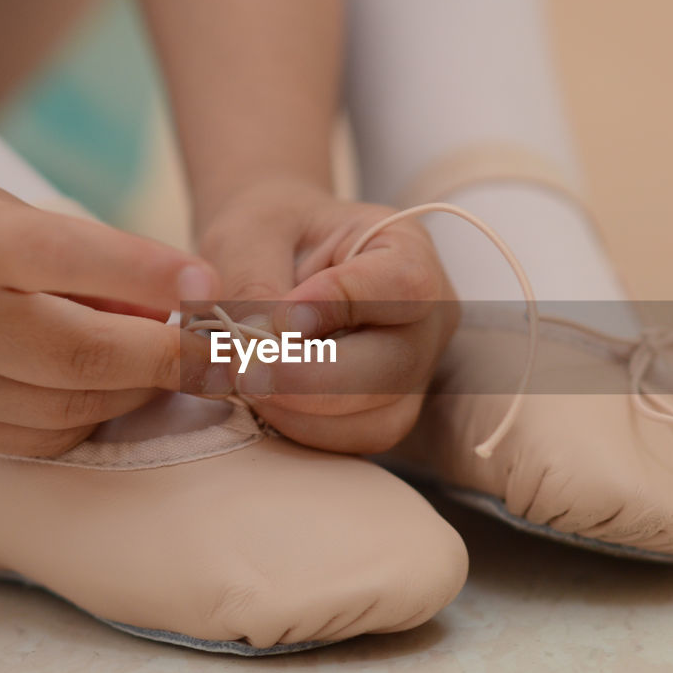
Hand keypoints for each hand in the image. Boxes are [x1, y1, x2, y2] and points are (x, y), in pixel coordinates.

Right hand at [0, 129, 227, 454]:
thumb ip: (62, 252)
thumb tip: (157, 302)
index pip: (80, 261)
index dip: (158, 277)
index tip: (208, 285)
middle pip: (90, 356)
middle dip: (168, 356)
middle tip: (210, 347)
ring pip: (70, 407)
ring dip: (134, 390)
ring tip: (159, 363)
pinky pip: (32, 438)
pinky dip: (84, 417)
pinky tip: (101, 390)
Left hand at [198, 178, 457, 452]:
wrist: (278, 255)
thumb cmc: (272, 234)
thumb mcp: (251, 232)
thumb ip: (251, 279)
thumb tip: (257, 340)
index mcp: (407, 250)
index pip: (402, 285)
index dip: (343, 305)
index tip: (282, 317)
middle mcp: (427, 317)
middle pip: (396, 365)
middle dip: (314, 379)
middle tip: (246, 372)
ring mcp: (414, 371)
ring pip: (381, 418)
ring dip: (304, 413)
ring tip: (248, 382)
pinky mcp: (386, 410)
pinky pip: (356, 439)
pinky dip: (304, 428)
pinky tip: (265, 400)